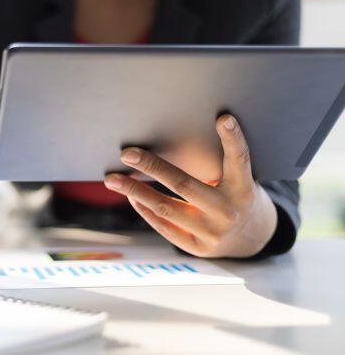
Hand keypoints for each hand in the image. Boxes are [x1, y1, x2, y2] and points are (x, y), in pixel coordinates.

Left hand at [104, 115, 276, 257]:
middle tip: (127, 153)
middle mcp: (228, 211)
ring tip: (113, 179)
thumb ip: (217, 165)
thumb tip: (169, 142)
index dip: (233, 139)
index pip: (239, 160)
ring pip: (166, 208)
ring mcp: (213, 233)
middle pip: (185, 185)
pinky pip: (165, 227)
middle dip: (153, 167)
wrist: (252, 238)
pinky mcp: (198, 248)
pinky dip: (145, 209)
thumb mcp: (237, 180)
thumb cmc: (236, 196)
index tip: (222, 118)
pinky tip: (131, 195)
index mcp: (243, 188)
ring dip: (135, 191)